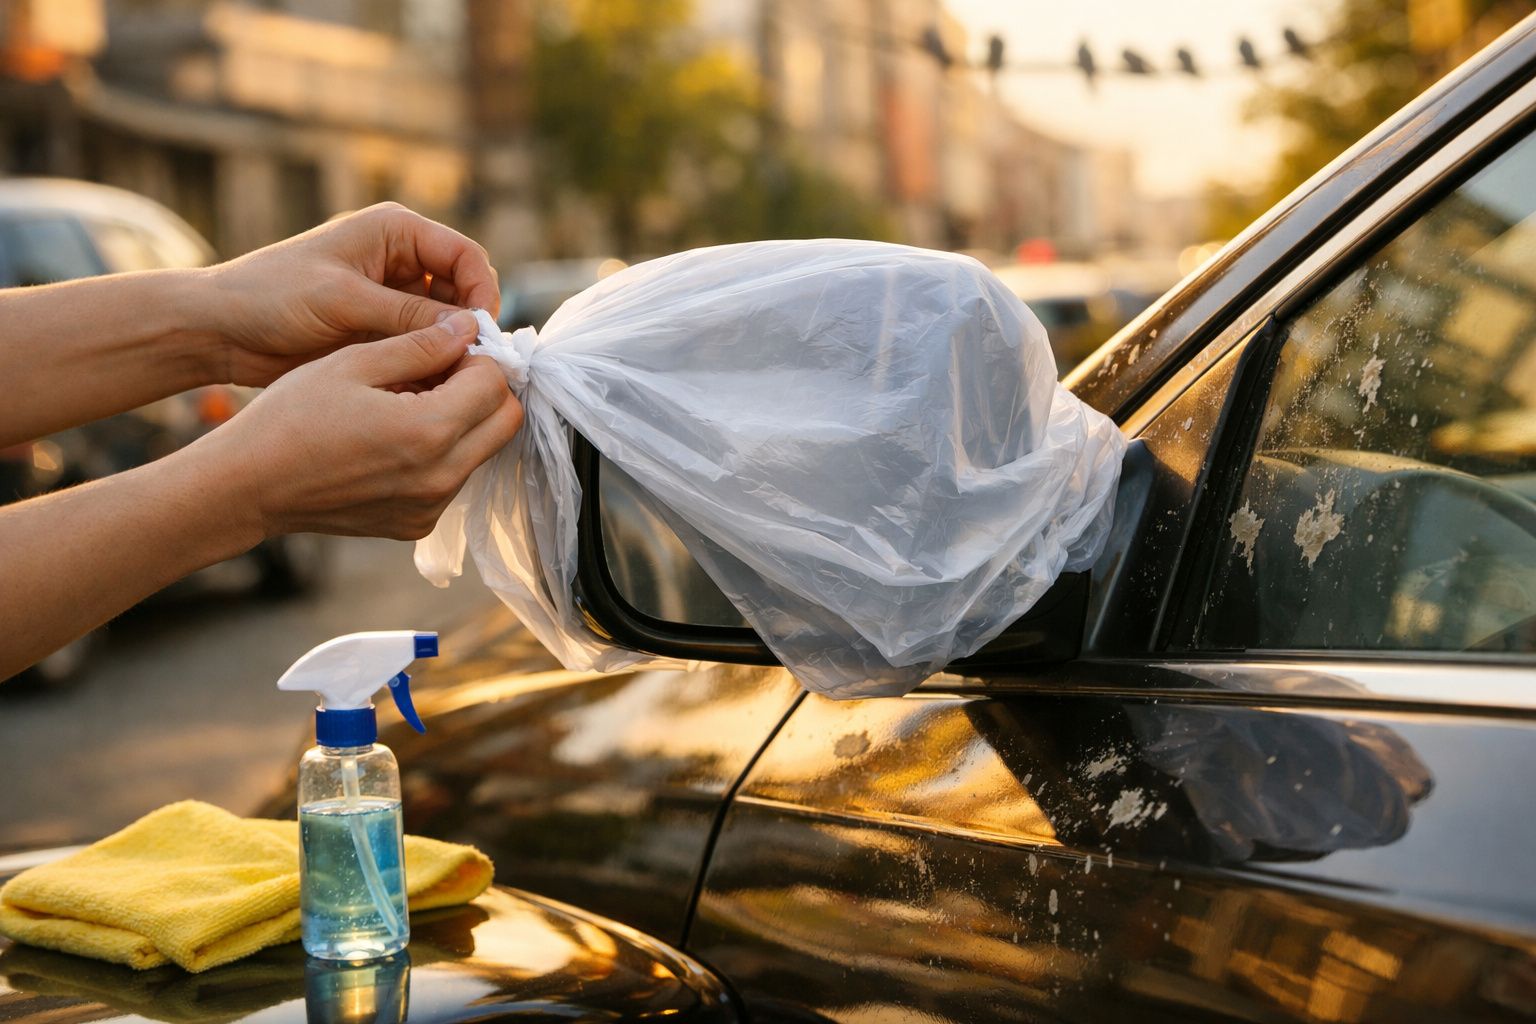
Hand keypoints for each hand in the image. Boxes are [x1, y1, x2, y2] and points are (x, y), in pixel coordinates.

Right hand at [194, 310, 522, 540]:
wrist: (248, 487)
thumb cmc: (290, 418)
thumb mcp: (353, 362)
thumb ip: (420, 344)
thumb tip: (469, 326)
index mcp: (428, 431)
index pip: (495, 384)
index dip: (479, 356)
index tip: (450, 345)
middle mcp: (440, 477)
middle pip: (505, 422)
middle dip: (486, 388)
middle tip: (444, 368)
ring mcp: (431, 507)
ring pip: (483, 450)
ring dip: (466, 420)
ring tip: (413, 398)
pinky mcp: (417, 524)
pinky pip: (454, 478)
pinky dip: (443, 452)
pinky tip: (398, 434)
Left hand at [207, 203, 500, 385]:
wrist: (221, 329)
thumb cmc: (271, 297)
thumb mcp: (343, 301)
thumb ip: (408, 315)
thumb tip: (469, 331)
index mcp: (395, 231)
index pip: (465, 255)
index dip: (481, 293)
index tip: (481, 335)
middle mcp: (400, 259)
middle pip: (463, 290)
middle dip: (470, 325)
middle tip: (471, 365)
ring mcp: (392, 296)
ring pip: (447, 323)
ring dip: (452, 348)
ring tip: (449, 378)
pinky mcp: (382, 329)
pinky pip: (423, 345)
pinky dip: (431, 363)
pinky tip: (427, 385)